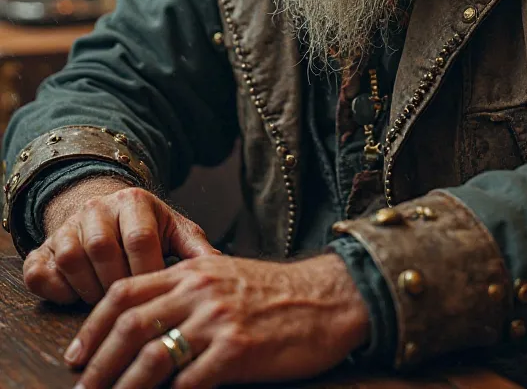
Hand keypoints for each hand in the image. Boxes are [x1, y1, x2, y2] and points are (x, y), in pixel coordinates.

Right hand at [23, 183, 218, 305]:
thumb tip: (224, 270)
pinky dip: (57, 291)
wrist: (106, 211)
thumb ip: (196, 248)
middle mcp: (97, 207)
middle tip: (132, 303)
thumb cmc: (147, 228)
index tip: (158, 293)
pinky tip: (77, 297)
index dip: (147, 271)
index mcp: (134, 200)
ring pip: (71, 260)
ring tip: (108, 300)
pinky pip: (40, 272)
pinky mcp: (42, 247)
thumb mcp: (174, 230)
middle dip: (119, 284)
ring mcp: (67, 226)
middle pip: (102, 250)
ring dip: (90, 290)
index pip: (139, 238)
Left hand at [65, 252, 369, 388]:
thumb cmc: (276, 293)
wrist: (329, 298)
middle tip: (83, 387)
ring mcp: (218, 320)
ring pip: (152, 356)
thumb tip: (144, 326)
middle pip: (130, 325)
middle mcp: (200, 290)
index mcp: (192, 270)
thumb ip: (187, 292)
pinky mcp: (238, 350)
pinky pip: (189, 382)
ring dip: (123, 387)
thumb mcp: (226, 277)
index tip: (77, 354)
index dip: (93, 326)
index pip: (126, 292)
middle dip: (98, 363)